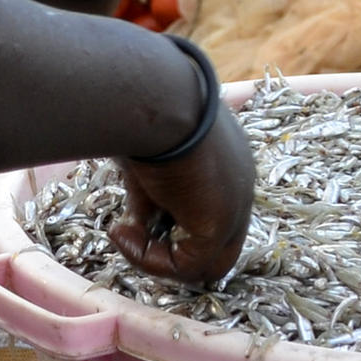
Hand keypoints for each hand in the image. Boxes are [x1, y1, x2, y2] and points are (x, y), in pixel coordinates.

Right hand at [111, 82, 252, 286]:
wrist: (151, 95)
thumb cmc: (142, 112)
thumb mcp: (145, 159)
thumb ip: (147, 195)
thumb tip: (131, 225)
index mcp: (227, 161)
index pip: (206, 209)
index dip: (168, 223)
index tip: (133, 216)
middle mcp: (239, 184)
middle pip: (212, 244)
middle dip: (169, 249)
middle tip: (131, 236)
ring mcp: (236, 206)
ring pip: (203, 263)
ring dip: (157, 258)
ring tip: (123, 234)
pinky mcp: (220, 224)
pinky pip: (186, 266)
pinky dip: (149, 259)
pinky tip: (121, 231)